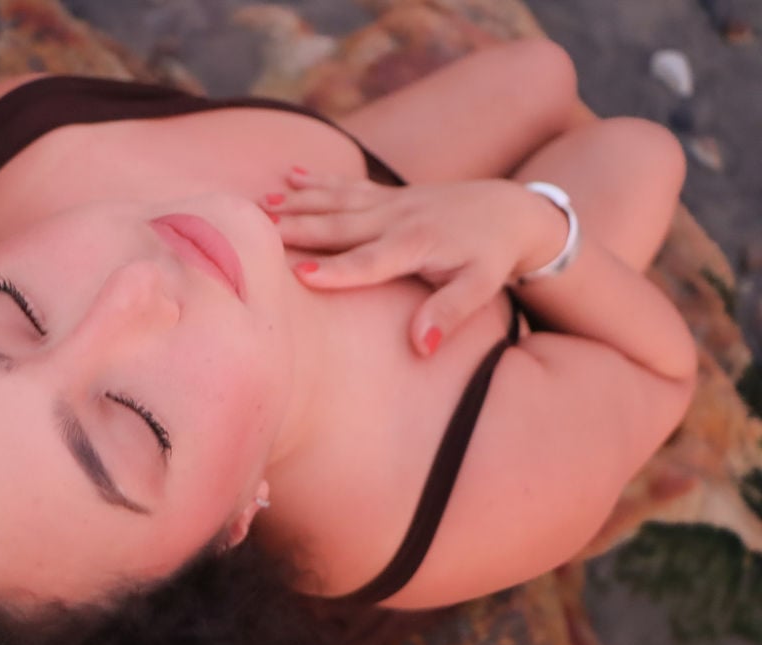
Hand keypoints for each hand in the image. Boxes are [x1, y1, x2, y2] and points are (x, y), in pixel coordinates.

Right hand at [262, 170, 537, 355]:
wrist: (512, 210)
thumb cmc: (493, 256)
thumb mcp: (481, 288)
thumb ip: (449, 314)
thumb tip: (421, 346)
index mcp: (415, 245)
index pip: (368, 262)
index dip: (334, 270)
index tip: (299, 274)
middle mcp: (396, 219)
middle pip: (339, 227)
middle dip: (297, 228)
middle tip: (256, 231)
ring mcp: (390, 203)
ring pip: (336, 202)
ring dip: (298, 202)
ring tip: (261, 203)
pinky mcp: (389, 195)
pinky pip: (348, 185)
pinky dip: (318, 180)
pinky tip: (291, 174)